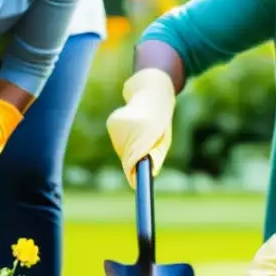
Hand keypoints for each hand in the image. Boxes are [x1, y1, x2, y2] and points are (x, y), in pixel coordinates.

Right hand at [106, 68, 175, 187]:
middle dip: (134, 163)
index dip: (133, 174)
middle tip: (144, 157)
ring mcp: (118, 124)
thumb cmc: (161, 119)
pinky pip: (118, 142)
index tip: (134, 183)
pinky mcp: (112, 122)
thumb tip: (145, 172)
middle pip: (127, 157)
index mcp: (146, 133)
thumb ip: (154, 155)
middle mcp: (129, 127)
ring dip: (130, 150)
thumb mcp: (163, 139)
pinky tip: (132, 130)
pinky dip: (125, 141)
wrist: (151, 92)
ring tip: (141, 137)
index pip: (133, 161)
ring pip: (122, 150)